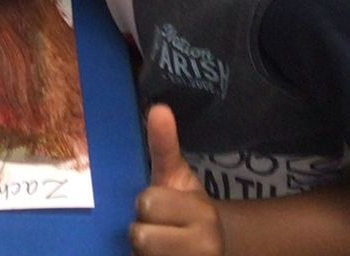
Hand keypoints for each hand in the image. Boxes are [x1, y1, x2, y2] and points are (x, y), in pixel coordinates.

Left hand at [129, 104, 223, 254]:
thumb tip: (159, 108)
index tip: (159, 208)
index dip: (146, 205)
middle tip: (157, 229)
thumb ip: (164, 146)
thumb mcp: (175, 176)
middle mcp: (206, 246)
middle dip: (143, 230)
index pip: (148, 203)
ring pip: (141, 253)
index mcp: (202, 213)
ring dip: (141, 252)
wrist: (208, 248)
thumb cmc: (183, 208)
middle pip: (141, 235)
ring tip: (158, 246)